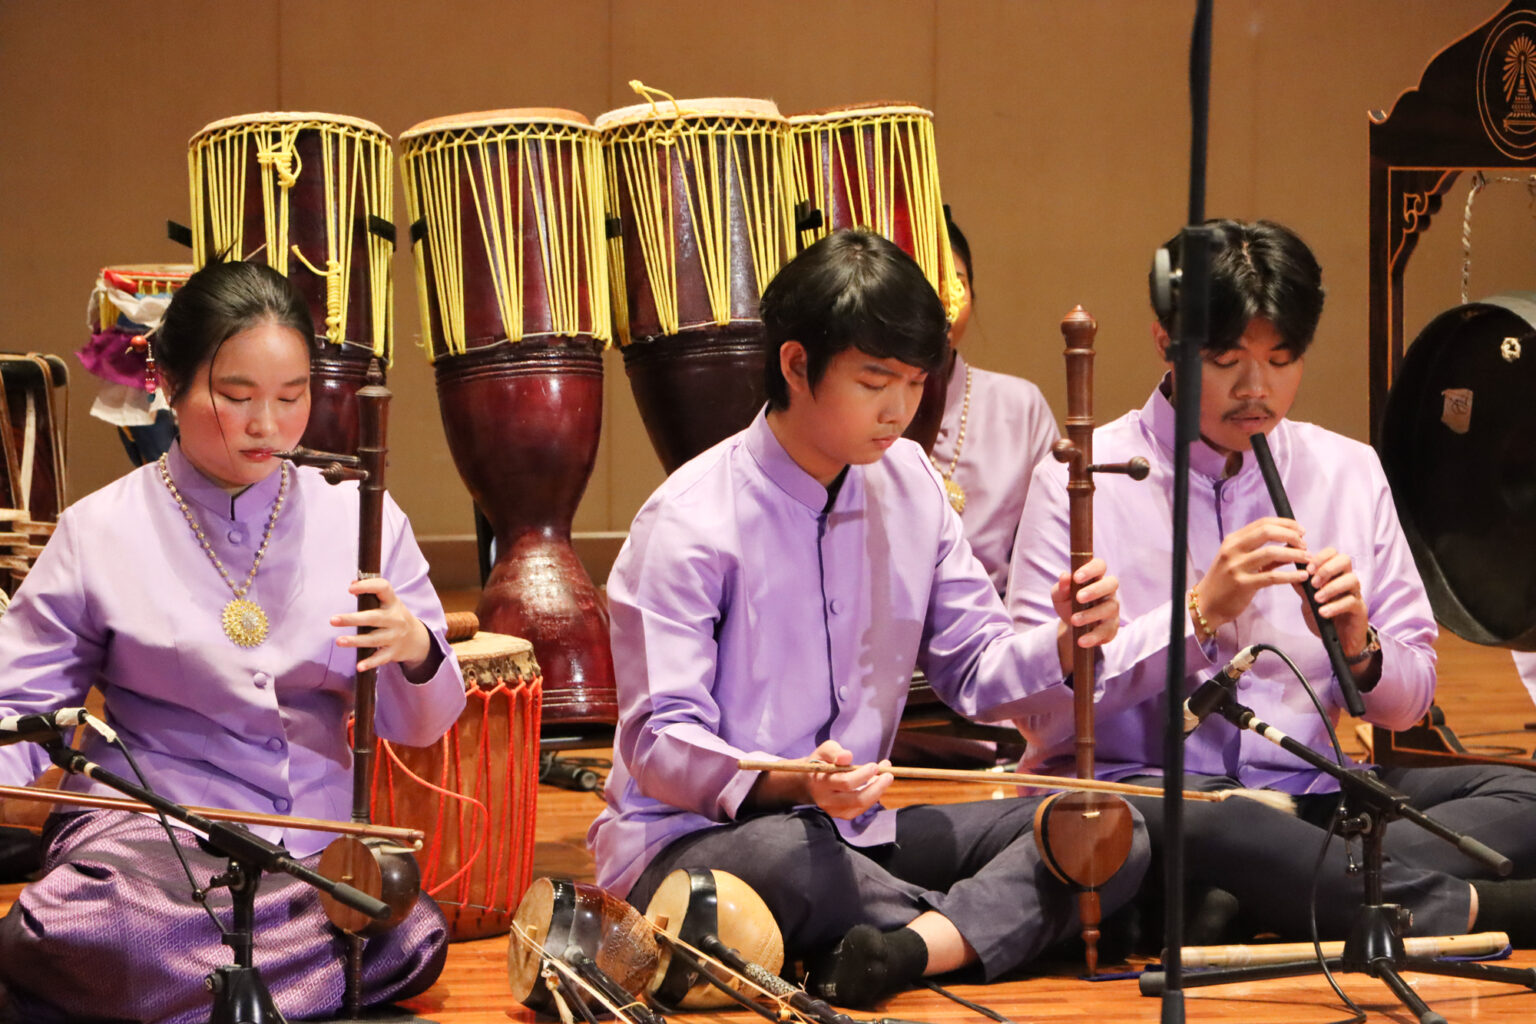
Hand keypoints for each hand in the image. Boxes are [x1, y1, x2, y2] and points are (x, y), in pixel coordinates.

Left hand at [331, 576, 432, 673]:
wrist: (417, 639)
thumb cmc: (394, 617)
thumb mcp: (389, 603)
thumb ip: (372, 595)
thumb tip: (352, 584)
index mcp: (392, 602)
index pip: (383, 588)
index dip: (367, 586)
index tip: (350, 588)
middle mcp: (395, 619)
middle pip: (373, 618)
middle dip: (353, 619)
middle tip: (333, 620)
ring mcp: (395, 636)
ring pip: (374, 639)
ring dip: (356, 641)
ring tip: (339, 641)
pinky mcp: (393, 652)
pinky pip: (380, 658)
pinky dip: (370, 663)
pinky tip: (359, 666)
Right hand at [800, 739, 892, 819]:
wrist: (808, 783)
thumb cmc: (819, 763)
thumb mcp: (823, 751)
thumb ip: (834, 751)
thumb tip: (847, 757)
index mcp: (821, 782)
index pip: (845, 782)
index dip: (863, 775)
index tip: (874, 766)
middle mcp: (826, 800)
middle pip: (857, 799)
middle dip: (876, 787)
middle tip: (889, 775)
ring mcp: (834, 810)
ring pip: (861, 806)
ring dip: (877, 792)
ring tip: (886, 777)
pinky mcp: (841, 815)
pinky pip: (860, 809)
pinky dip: (872, 797)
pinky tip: (877, 785)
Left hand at [1051, 557, 1119, 674]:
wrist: (1072, 626)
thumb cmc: (1068, 603)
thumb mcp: (1060, 595)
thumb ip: (1061, 586)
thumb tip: (1064, 576)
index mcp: (1095, 577)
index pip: (1100, 565)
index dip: (1091, 569)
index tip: (1077, 577)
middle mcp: (1108, 591)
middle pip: (1112, 584)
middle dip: (1095, 590)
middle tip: (1078, 598)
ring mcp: (1112, 609)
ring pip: (1109, 608)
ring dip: (1091, 614)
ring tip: (1074, 620)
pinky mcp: (1112, 628)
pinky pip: (1106, 631)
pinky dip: (1093, 636)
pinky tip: (1081, 640)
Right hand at [1194, 517, 1309, 632]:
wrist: (1206, 604)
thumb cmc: (1224, 582)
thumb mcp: (1237, 561)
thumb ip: (1260, 553)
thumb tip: (1289, 546)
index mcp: (1232, 540)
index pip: (1262, 523)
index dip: (1285, 524)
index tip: (1300, 530)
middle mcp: (1233, 550)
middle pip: (1267, 532)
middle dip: (1291, 535)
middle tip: (1305, 544)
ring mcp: (1237, 567)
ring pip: (1272, 553)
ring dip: (1295, 554)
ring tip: (1307, 559)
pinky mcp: (1243, 584)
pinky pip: (1272, 577)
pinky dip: (1290, 575)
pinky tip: (1302, 576)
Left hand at [1297, 546, 1370, 657]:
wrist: (1337, 640)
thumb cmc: (1323, 617)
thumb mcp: (1307, 601)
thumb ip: (1302, 587)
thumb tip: (1292, 572)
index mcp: (1334, 574)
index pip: (1332, 553)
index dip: (1320, 557)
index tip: (1308, 569)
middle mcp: (1346, 579)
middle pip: (1345, 560)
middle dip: (1327, 568)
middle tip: (1314, 583)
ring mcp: (1355, 593)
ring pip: (1351, 579)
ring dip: (1331, 587)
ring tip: (1317, 599)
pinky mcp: (1360, 608)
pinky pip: (1351, 601)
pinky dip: (1335, 606)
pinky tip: (1324, 612)